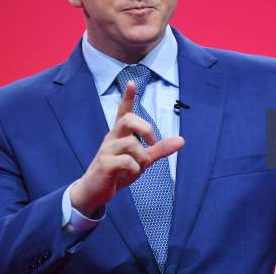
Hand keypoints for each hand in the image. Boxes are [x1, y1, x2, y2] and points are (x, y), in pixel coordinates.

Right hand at [70, 81, 184, 216]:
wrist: (94, 192)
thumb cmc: (118, 173)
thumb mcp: (142, 161)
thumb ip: (159, 150)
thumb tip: (182, 140)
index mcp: (120, 134)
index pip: (123, 111)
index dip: (128, 97)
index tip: (132, 83)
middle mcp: (112, 138)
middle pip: (129, 120)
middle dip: (146, 129)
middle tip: (152, 143)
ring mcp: (106, 150)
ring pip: (131, 143)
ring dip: (142, 157)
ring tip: (137, 168)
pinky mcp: (104, 164)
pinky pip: (126, 161)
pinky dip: (134, 169)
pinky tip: (129, 174)